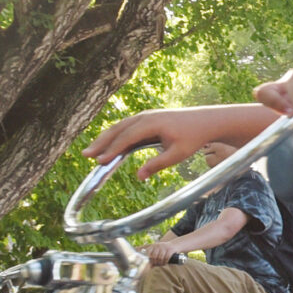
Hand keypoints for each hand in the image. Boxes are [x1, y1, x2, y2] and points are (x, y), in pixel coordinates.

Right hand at [84, 110, 204, 177]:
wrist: (206, 121)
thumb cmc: (193, 137)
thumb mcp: (177, 154)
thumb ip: (157, 165)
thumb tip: (138, 177)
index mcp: (152, 123)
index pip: (127, 137)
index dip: (112, 149)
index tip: (100, 161)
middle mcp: (145, 117)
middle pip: (118, 129)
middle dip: (101, 142)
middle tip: (85, 155)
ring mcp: (145, 116)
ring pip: (120, 127)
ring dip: (104, 139)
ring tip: (90, 152)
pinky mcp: (146, 119)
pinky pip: (126, 127)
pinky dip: (114, 136)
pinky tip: (107, 146)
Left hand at [146, 238, 186, 267]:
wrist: (175, 244)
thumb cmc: (165, 250)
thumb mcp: (159, 251)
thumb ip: (154, 257)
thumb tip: (150, 266)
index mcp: (154, 245)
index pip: (148, 252)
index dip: (149, 258)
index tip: (150, 262)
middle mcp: (159, 245)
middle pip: (154, 256)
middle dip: (155, 262)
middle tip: (157, 265)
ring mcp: (165, 247)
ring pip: (160, 257)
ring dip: (161, 263)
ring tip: (161, 264)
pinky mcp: (170, 249)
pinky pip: (166, 257)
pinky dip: (165, 261)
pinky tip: (165, 263)